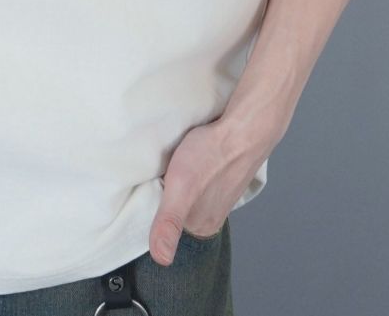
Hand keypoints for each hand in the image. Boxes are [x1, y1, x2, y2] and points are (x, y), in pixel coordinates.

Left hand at [149, 116, 271, 265]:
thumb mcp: (181, 188)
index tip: (144, 192)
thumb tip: (162, 259)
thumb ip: (170, 222)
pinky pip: (198, 181)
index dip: (150, 209)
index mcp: (200, 226)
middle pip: (175, 211)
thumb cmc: (211, 155)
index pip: (164, 226)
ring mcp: (217, 195)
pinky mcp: (220, 176)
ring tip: (167, 168)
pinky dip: (190, 173)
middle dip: (162, 197)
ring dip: (176, 184)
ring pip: (186, 195)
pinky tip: (185, 162)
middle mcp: (210, 215)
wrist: (243, 129)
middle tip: (154, 177)